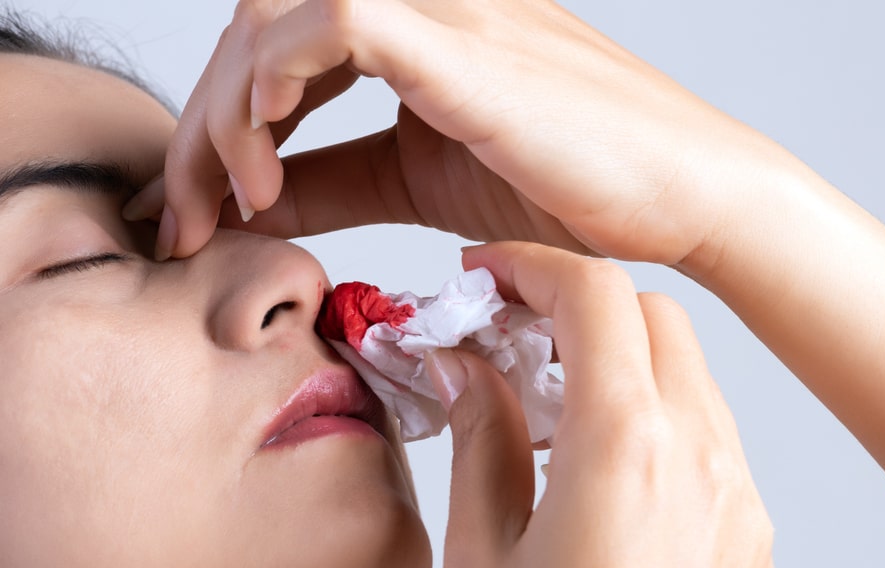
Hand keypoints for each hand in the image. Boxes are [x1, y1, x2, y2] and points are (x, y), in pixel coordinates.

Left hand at [134, 0, 784, 267]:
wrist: (687, 197)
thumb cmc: (581, 189)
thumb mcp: (422, 183)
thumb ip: (337, 183)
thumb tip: (254, 205)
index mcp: (416, 24)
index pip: (276, 42)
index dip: (218, 122)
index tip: (200, 213)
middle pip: (256, 20)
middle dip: (200, 125)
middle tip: (185, 219)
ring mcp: (445, 9)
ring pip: (273, 12)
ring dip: (224, 110)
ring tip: (229, 202)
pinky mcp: (463, 44)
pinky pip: (331, 23)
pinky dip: (273, 87)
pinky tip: (268, 167)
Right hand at [429, 242, 773, 567]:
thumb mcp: (480, 558)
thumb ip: (482, 438)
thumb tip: (473, 368)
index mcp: (626, 453)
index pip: (597, 297)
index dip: (536, 267)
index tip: (490, 279)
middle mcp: (704, 464)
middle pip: (657, 320)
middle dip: (584, 308)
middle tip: (515, 341)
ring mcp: (744, 506)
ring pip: (692, 380)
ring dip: (625, 369)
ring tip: (552, 418)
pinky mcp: (757, 547)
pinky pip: (715, 447)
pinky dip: (661, 429)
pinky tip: (605, 483)